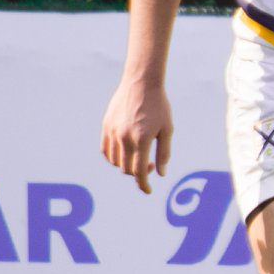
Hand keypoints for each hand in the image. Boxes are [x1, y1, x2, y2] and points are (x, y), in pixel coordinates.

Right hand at [99, 79, 172, 194]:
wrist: (141, 82)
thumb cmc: (158, 106)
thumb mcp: (167, 129)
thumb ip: (164, 153)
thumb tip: (161, 174)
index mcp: (142, 140)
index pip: (140, 172)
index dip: (144, 185)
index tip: (148, 190)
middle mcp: (125, 137)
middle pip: (127, 169)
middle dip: (138, 174)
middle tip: (150, 164)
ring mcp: (113, 132)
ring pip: (115, 161)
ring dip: (126, 165)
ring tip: (137, 157)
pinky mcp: (106, 126)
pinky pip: (106, 150)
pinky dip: (113, 157)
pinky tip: (123, 153)